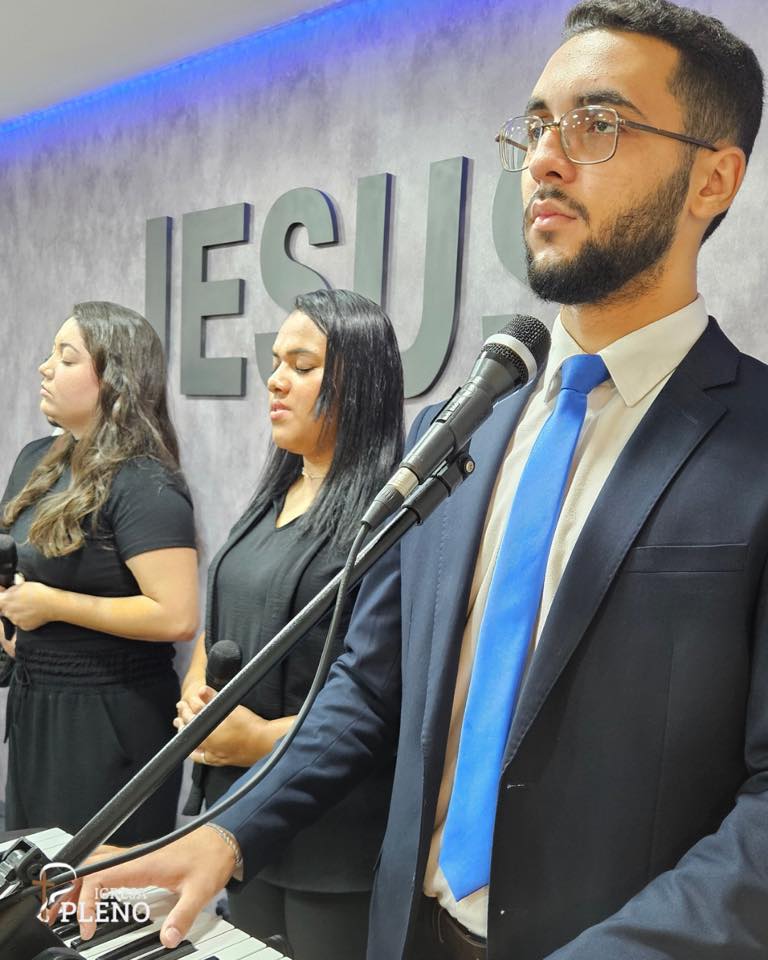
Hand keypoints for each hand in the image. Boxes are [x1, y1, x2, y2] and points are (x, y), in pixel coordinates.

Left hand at [0, 577, 58, 630]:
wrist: (53, 605)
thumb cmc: (40, 593)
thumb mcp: (23, 584)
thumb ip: (11, 590)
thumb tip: (6, 592)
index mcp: (6, 600)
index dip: (3, 599)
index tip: (8, 598)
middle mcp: (8, 612)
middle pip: (5, 609)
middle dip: (12, 605)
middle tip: (24, 601)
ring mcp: (16, 621)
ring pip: (14, 616)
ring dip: (19, 613)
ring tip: (31, 607)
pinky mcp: (24, 627)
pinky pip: (22, 623)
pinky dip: (26, 619)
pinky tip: (34, 613)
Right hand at [55, 827, 237, 946]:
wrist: (222, 839)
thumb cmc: (210, 859)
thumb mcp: (200, 891)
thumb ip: (183, 916)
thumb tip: (167, 939)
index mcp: (143, 862)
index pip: (99, 876)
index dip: (84, 900)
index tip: (85, 926)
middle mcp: (135, 856)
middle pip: (89, 866)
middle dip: (67, 889)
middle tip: (53, 914)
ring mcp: (137, 856)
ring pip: (96, 863)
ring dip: (77, 882)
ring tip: (62, 905)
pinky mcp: (141, 858)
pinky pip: (107, 864)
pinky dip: (91, 878)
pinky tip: (89, 893)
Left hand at [174, 685, 278, 766]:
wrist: (264, 743)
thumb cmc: (249, 726)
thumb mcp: (231, 708)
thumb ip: (214, 698)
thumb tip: (201, 689)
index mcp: (206, 733)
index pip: (191, 717)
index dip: (187, 707)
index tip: (185, 702)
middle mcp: (207, 747)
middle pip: (190, 732)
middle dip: (183, 719)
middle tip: (181, 711)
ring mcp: (214, 756)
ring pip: (193, 747)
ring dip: (187, 736)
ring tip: (182, 729)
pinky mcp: (221, 761)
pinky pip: (202, 759)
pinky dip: (196, 752)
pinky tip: (197, 750)